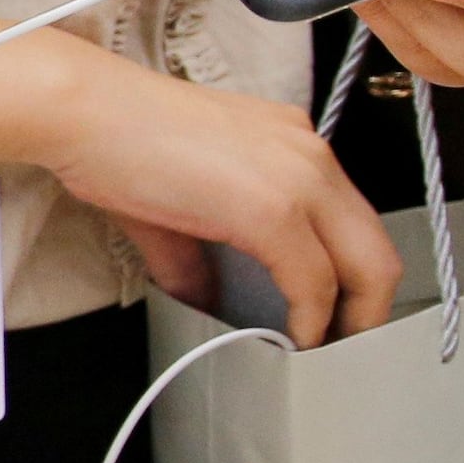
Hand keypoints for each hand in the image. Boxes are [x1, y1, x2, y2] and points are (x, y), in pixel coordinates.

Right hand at [29, 43, 400, 344]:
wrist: (86, 113)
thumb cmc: (116, 138)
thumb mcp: (174, 198)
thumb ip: (197, 251)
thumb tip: (200, 293)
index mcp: (291, 143)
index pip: (350, 220)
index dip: (349, 275)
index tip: (333, 308)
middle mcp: (310, 155)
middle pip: (377, 247)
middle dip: (369, 307)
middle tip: (345, 343)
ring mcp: (299, 179)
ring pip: (365, 266)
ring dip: (349, 319)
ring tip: (323, 349)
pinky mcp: (274, 209)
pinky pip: (314, 281)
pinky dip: (311, 319)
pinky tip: (294, 338)